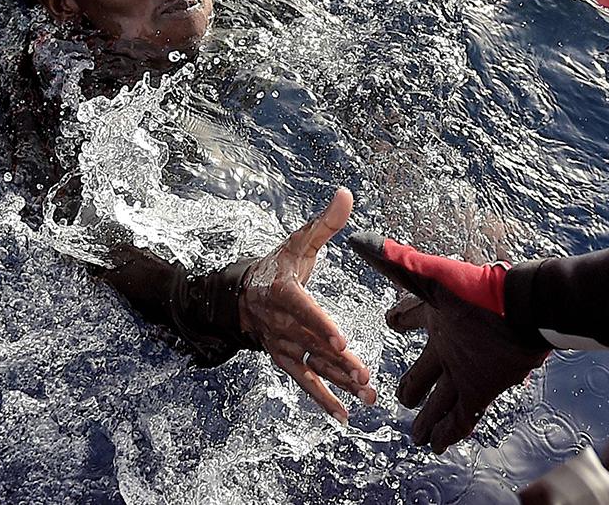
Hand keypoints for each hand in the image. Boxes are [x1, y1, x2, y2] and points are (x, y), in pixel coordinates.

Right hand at [239, 187, 376, 421]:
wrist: (241, 296)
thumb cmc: (277, 266)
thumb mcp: (298, 242)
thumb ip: (325, 223)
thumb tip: (346, 193)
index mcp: (283, 292)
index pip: (303, 309)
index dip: (320, 325)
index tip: (340, 339)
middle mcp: (280, 323)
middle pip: (312, 343)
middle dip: (340, 361)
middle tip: (364, 375)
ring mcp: (282, 345)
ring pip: (313, 365)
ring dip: (340, 382)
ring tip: (367, 394)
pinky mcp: (285, 360)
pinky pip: (304, 382)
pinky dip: (323, 399)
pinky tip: (344, 414)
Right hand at [352, 233, 549, 452]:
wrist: (526, 312)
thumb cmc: (480, 292)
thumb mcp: (432, 278)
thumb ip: (396, 262)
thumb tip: (359, 241)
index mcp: (437, 317)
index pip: (411, 318)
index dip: (400, 320)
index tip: (390, 322)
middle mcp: (449, 346)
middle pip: (425, 371)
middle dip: (413, 387)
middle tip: (401, 399)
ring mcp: (466, 370)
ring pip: (441, 399)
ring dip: (429, 418)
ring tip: (417, 436)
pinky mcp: (482, 389)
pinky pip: (461, 416)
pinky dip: (449, 432)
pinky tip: (437, 445)